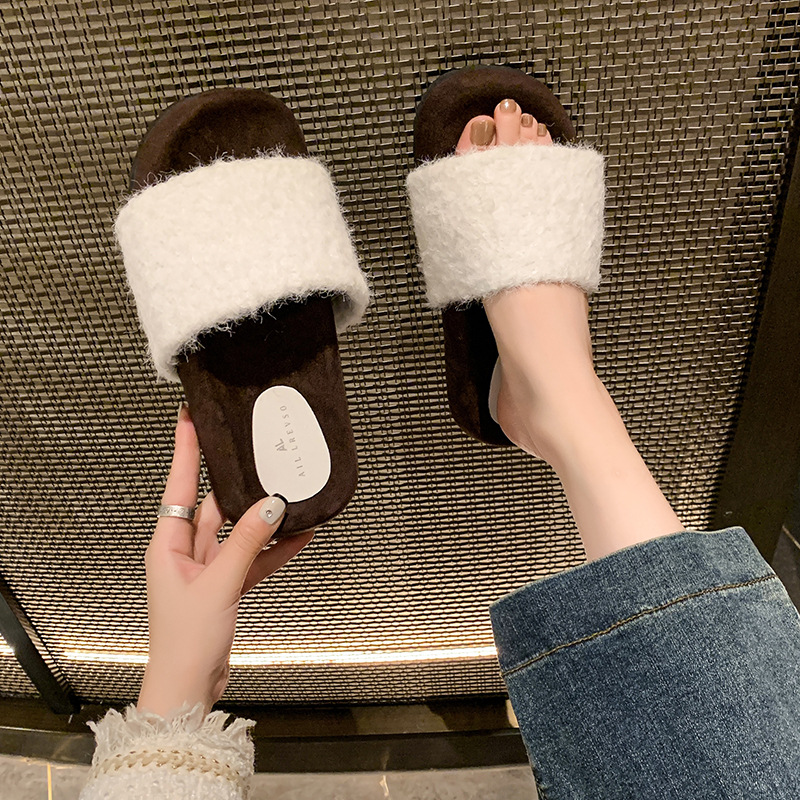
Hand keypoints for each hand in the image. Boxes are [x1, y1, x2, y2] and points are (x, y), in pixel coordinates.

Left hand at [137, 404, 314, 717]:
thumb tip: (272, 504)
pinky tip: (298, 536)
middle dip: (236, 482)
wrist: (189, 688)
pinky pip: (251, 558)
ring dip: (262, 519)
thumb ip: (247, 543)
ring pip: (237, 532)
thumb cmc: (185, 641)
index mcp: (167, 545)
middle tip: (255, 451)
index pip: (178, 485)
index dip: (185, 450)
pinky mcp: (224, 585)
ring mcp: (206, 569)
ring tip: (288, 495)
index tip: (189, 417)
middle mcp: (184, 552)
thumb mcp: (219, 584)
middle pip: (213, 506)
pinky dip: (272, 549)